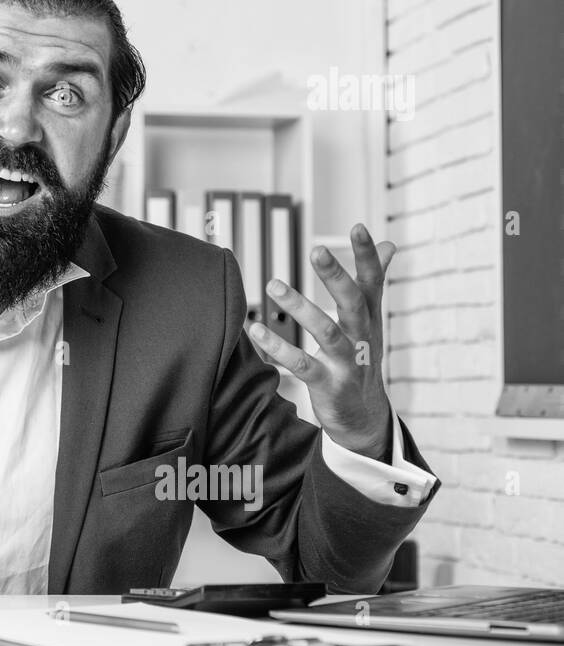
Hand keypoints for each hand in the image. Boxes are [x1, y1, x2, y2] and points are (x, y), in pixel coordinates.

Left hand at [245, 224, 395, 459]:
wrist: (363, 418)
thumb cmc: (361, 359)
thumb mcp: (370, 322)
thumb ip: (373, 283)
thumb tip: (388, 245)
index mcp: (370, 319)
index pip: (373, 283)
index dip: (367, 256)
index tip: (358, 227)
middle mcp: (363, 339)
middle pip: (353, 303)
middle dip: (336, 276)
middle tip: (317, 249)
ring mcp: (348, 363)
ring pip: (327, 333)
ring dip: (300, 308)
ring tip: (273, 284)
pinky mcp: (329, 385)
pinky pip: (302, 365)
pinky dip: (279, 348)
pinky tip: (257, 330)